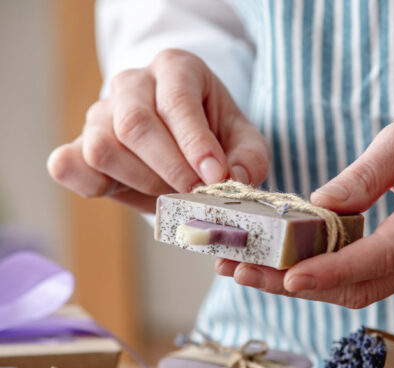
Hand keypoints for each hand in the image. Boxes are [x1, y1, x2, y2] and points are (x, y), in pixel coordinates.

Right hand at [47, 49, 268, 212]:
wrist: (183, 140)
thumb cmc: (215, 137)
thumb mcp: (244, 143)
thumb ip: (249, 160)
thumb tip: (234, 180)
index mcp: (175, 69)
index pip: (176, 101)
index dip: (195, 145)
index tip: (215, 179)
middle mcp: (132, 84)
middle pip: (134, 125)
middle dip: (169, 170)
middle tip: (195, 195)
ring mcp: (100, 113)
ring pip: (103, 148)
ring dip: (140, 181)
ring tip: (169, 192)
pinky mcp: (80, 144)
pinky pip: (67, 165)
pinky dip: (90, 185)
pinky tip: (122, 190)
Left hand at [216, 112, 393, 307]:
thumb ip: (367, 173)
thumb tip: (320, 204)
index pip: (381, 254)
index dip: (334, 270)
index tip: (290, 278)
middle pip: (359, 284)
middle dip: (296, 285)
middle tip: (242, 273)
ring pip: (355, 289)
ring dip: (298, 286)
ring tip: (247, 271)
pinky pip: (359, 280)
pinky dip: (318, 277)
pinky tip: (280, 268)